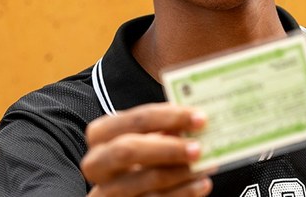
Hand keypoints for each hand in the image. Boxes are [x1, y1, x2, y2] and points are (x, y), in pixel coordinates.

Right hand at [81, 103, 212, 195]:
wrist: (127, 189)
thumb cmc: (141, 155)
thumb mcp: (147, 138)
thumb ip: (166, 128)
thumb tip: (196, 123)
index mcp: (102, 134)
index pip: (136, 120)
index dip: (169, 117)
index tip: (200, 118)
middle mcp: (97, 163)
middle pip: (128, 150)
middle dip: (168, 148)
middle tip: (199, 148)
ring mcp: (107, 190)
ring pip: (146, 181)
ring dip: (182, 173)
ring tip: (208, 166)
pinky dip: (183, 192)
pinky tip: (201, 184)